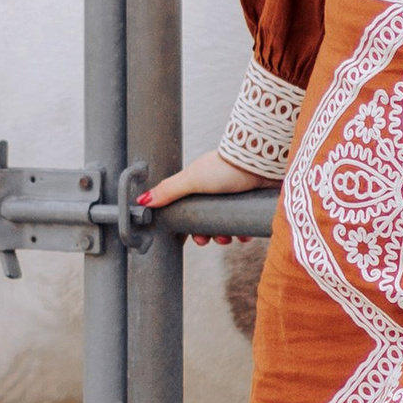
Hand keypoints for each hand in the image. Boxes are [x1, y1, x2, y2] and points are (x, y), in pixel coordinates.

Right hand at [139, 149, 267, 240]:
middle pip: (210, 220)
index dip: (192, 227)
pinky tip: (245, 234)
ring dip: (227, 234)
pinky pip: (246, 221)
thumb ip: (168, 190)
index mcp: (201, 184)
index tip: (196, 237)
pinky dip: (244, 229)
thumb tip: (142, 201)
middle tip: (215, 240)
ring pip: (228, 223)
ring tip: (230, 237)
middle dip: (211, 234)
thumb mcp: (191, 179)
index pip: (192, 211)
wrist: (261, 162)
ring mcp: (237, 195)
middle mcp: (219, 189)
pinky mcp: (253, 200)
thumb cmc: (225, 166)